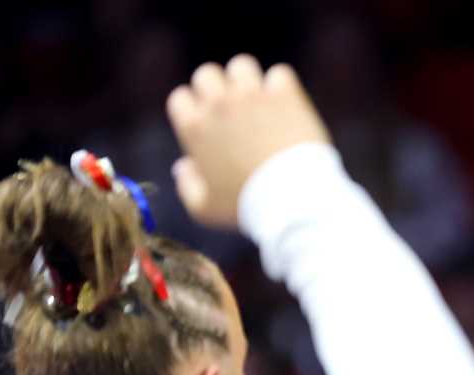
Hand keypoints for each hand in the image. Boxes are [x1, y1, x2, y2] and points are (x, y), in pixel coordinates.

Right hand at [166, 55, 330, 227]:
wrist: (293, 200)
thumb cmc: (248, 208)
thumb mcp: (206, 209)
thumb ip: (187, 187)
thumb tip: (183, 168)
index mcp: (194, 128)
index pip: (180, 98)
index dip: (195, 109)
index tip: (210, 124)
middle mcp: (218, 104)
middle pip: (207, 74)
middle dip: (218, 89)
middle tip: (236, 112)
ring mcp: (251, 96)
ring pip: (241, 66)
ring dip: (249, 81)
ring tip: (262, 104)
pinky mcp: (284, 95)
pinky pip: (280, 75)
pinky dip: (283, 88)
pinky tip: (287, 108)